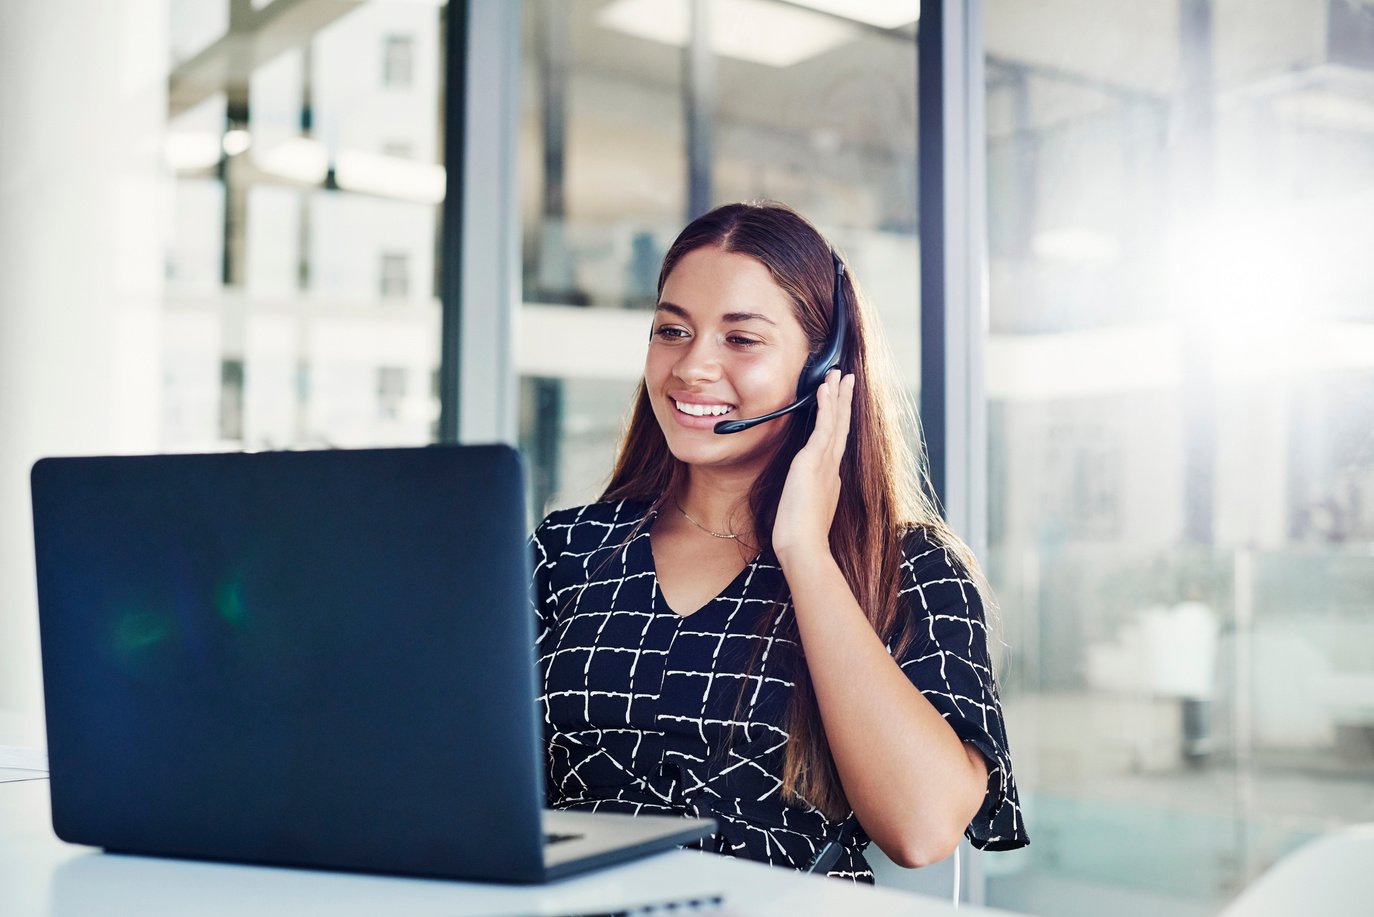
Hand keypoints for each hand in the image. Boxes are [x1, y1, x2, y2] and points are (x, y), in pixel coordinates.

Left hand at [772, 369, 854, 566]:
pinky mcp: (814, 460)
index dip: (839, 422)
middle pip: (841, 427)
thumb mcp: (803, 512)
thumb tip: (800, 494)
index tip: (840, 407)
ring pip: (835, 422)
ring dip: (837, 396)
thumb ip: (804, 498)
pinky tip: (825, 389)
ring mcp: (824, 463)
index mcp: (829, 480)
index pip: (835, 443)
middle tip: (848, 381)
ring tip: (839, 375)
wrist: (805, 547)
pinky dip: (826, 406)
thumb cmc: (800, 538)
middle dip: (844, 403)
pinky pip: (823, 426)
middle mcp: (831, 468)